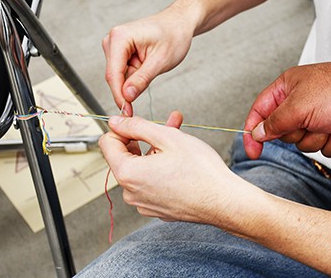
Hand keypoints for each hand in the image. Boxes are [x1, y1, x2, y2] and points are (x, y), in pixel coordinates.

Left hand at [99, 112, 244, 222]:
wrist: (223, 201)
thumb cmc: (201, 171)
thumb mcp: (167, 137)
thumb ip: (136, 126)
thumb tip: (116, 122)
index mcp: (127, 173)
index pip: (107, 143)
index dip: (122, 128)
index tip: (139, 122)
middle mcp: (130, 192)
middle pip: (126, 156)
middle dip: (144, 138)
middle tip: (167, 125)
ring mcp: (143, 203)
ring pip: (141, 169)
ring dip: (156, 152)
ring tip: (179, 140)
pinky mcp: (157, 208)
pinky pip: (151, 183)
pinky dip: (162, 169)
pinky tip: (181, 161)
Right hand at [103, 8, 193, 114]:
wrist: (179, 24)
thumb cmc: (174, 35)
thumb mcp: (161, 61)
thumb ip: (142, 79)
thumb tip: (127, 96)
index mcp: (120, 38)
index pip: (113, 74)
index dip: (119, 95)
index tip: (127, 111)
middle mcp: (113, 39)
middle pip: (114, 75)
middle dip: (126, 89)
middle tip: (142, 97)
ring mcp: (115, 45)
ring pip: (118, 75)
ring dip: (133, 82)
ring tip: (152, 71)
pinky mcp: (120, 51)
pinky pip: (124, 72)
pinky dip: (135, 77)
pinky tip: (148, 70)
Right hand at [244, 62, 330, 158]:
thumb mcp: (298, 106)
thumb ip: (274, 122)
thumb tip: (257, 133)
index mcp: (286, 89)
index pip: (260, 112)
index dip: (253, 132)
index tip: (253, 151)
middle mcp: (299, 103)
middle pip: (283, 133)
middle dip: (298, 133)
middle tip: (309, 121)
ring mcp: (317, 118)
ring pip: (304, 144)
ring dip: (318, 138)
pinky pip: (324, 149)